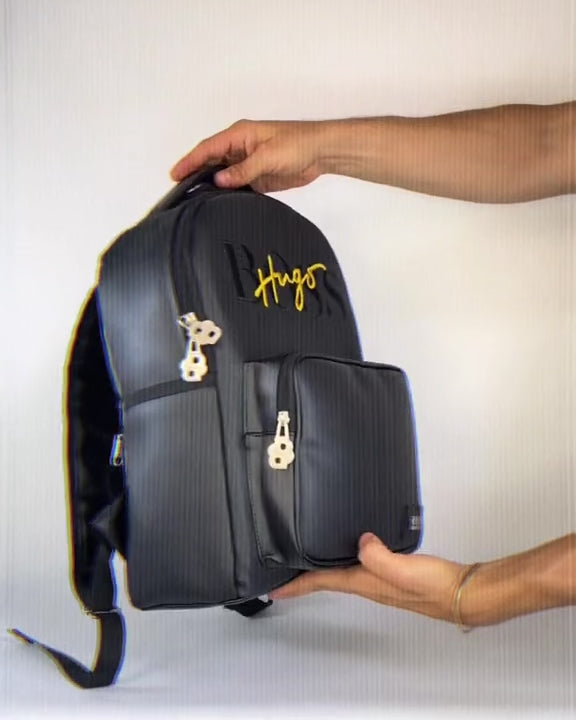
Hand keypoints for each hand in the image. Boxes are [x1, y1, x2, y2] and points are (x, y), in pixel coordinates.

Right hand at [170, 119, 326, 192]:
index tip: (175, 174)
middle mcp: (240, 148)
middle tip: (179, 191)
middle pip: (210, 162)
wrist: (321, 153)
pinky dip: (227, 193)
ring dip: (210, 185)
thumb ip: (242, 170)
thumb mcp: (267, 156)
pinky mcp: (257, 178)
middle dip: (194, 174)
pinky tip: (220, 204)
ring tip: (194, 200)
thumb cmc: (298, 144)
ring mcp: (248, 163)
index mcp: (239, 135)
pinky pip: (237, 186)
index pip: (207, 149)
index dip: (189, 161)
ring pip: (222, 175)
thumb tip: (219, 180)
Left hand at [269, 533, 464, 623]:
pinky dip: (346, 560)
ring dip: (322, 570)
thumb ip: (379, 556)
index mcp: (366, 583)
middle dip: (304, 578)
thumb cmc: (436, 586)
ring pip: (342, 574)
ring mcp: (381, 580)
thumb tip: (360, 540)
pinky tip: (351, 551)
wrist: (463, 593)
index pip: (322, 583)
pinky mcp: (394, 573)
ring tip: (308, 561)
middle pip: (327, 581)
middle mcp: (369, 584)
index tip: (274, 588)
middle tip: (285, 574)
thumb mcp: (404, 569)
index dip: (296, 585)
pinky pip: (361, 566)